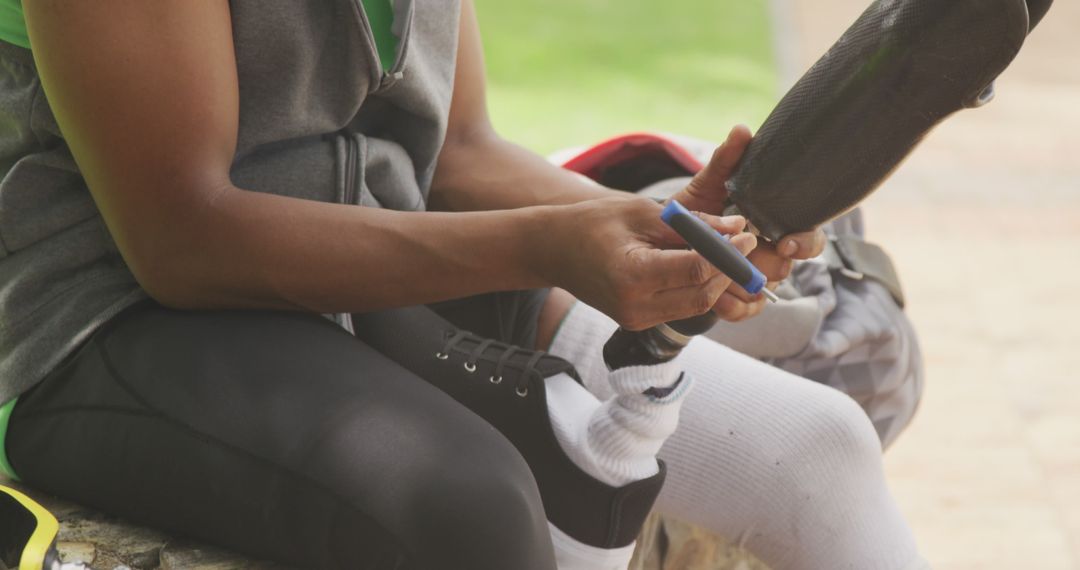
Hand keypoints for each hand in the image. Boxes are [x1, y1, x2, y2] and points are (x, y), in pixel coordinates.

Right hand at [542, 197, 756, 330]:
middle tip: (742, 243)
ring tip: (727, 252)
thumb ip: (691, 224)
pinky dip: (699, 288)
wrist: (552, 251)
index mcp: (632, 276)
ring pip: (697, 306)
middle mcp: (635, 306)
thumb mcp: (642, 213)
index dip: (728, 254)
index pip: (696, 271)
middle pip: (703, 295)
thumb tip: (736, 227)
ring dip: (718, 281)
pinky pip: (682, 308)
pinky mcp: (639, 322)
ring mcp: (636, 319)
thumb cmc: (592, 223)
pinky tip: (704, 265)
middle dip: (729, 270)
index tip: (746, 234)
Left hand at [666, 125, 827, 320]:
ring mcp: (756, 281)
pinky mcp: (737, 303)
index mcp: (776, 228)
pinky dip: (729, 304)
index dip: (805, 243)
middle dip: (765, 263)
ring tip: (718, 271)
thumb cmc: (698, 211)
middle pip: (786, 267)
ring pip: (763, 290)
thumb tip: (742, 130)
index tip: (786, 241)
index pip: (810, 239)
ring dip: (740, 282)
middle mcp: (772, 256)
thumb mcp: (708, 185)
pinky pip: (744, 310)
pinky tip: (713, 294)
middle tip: (743, 257)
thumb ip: (726, 161)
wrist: (668, 243)